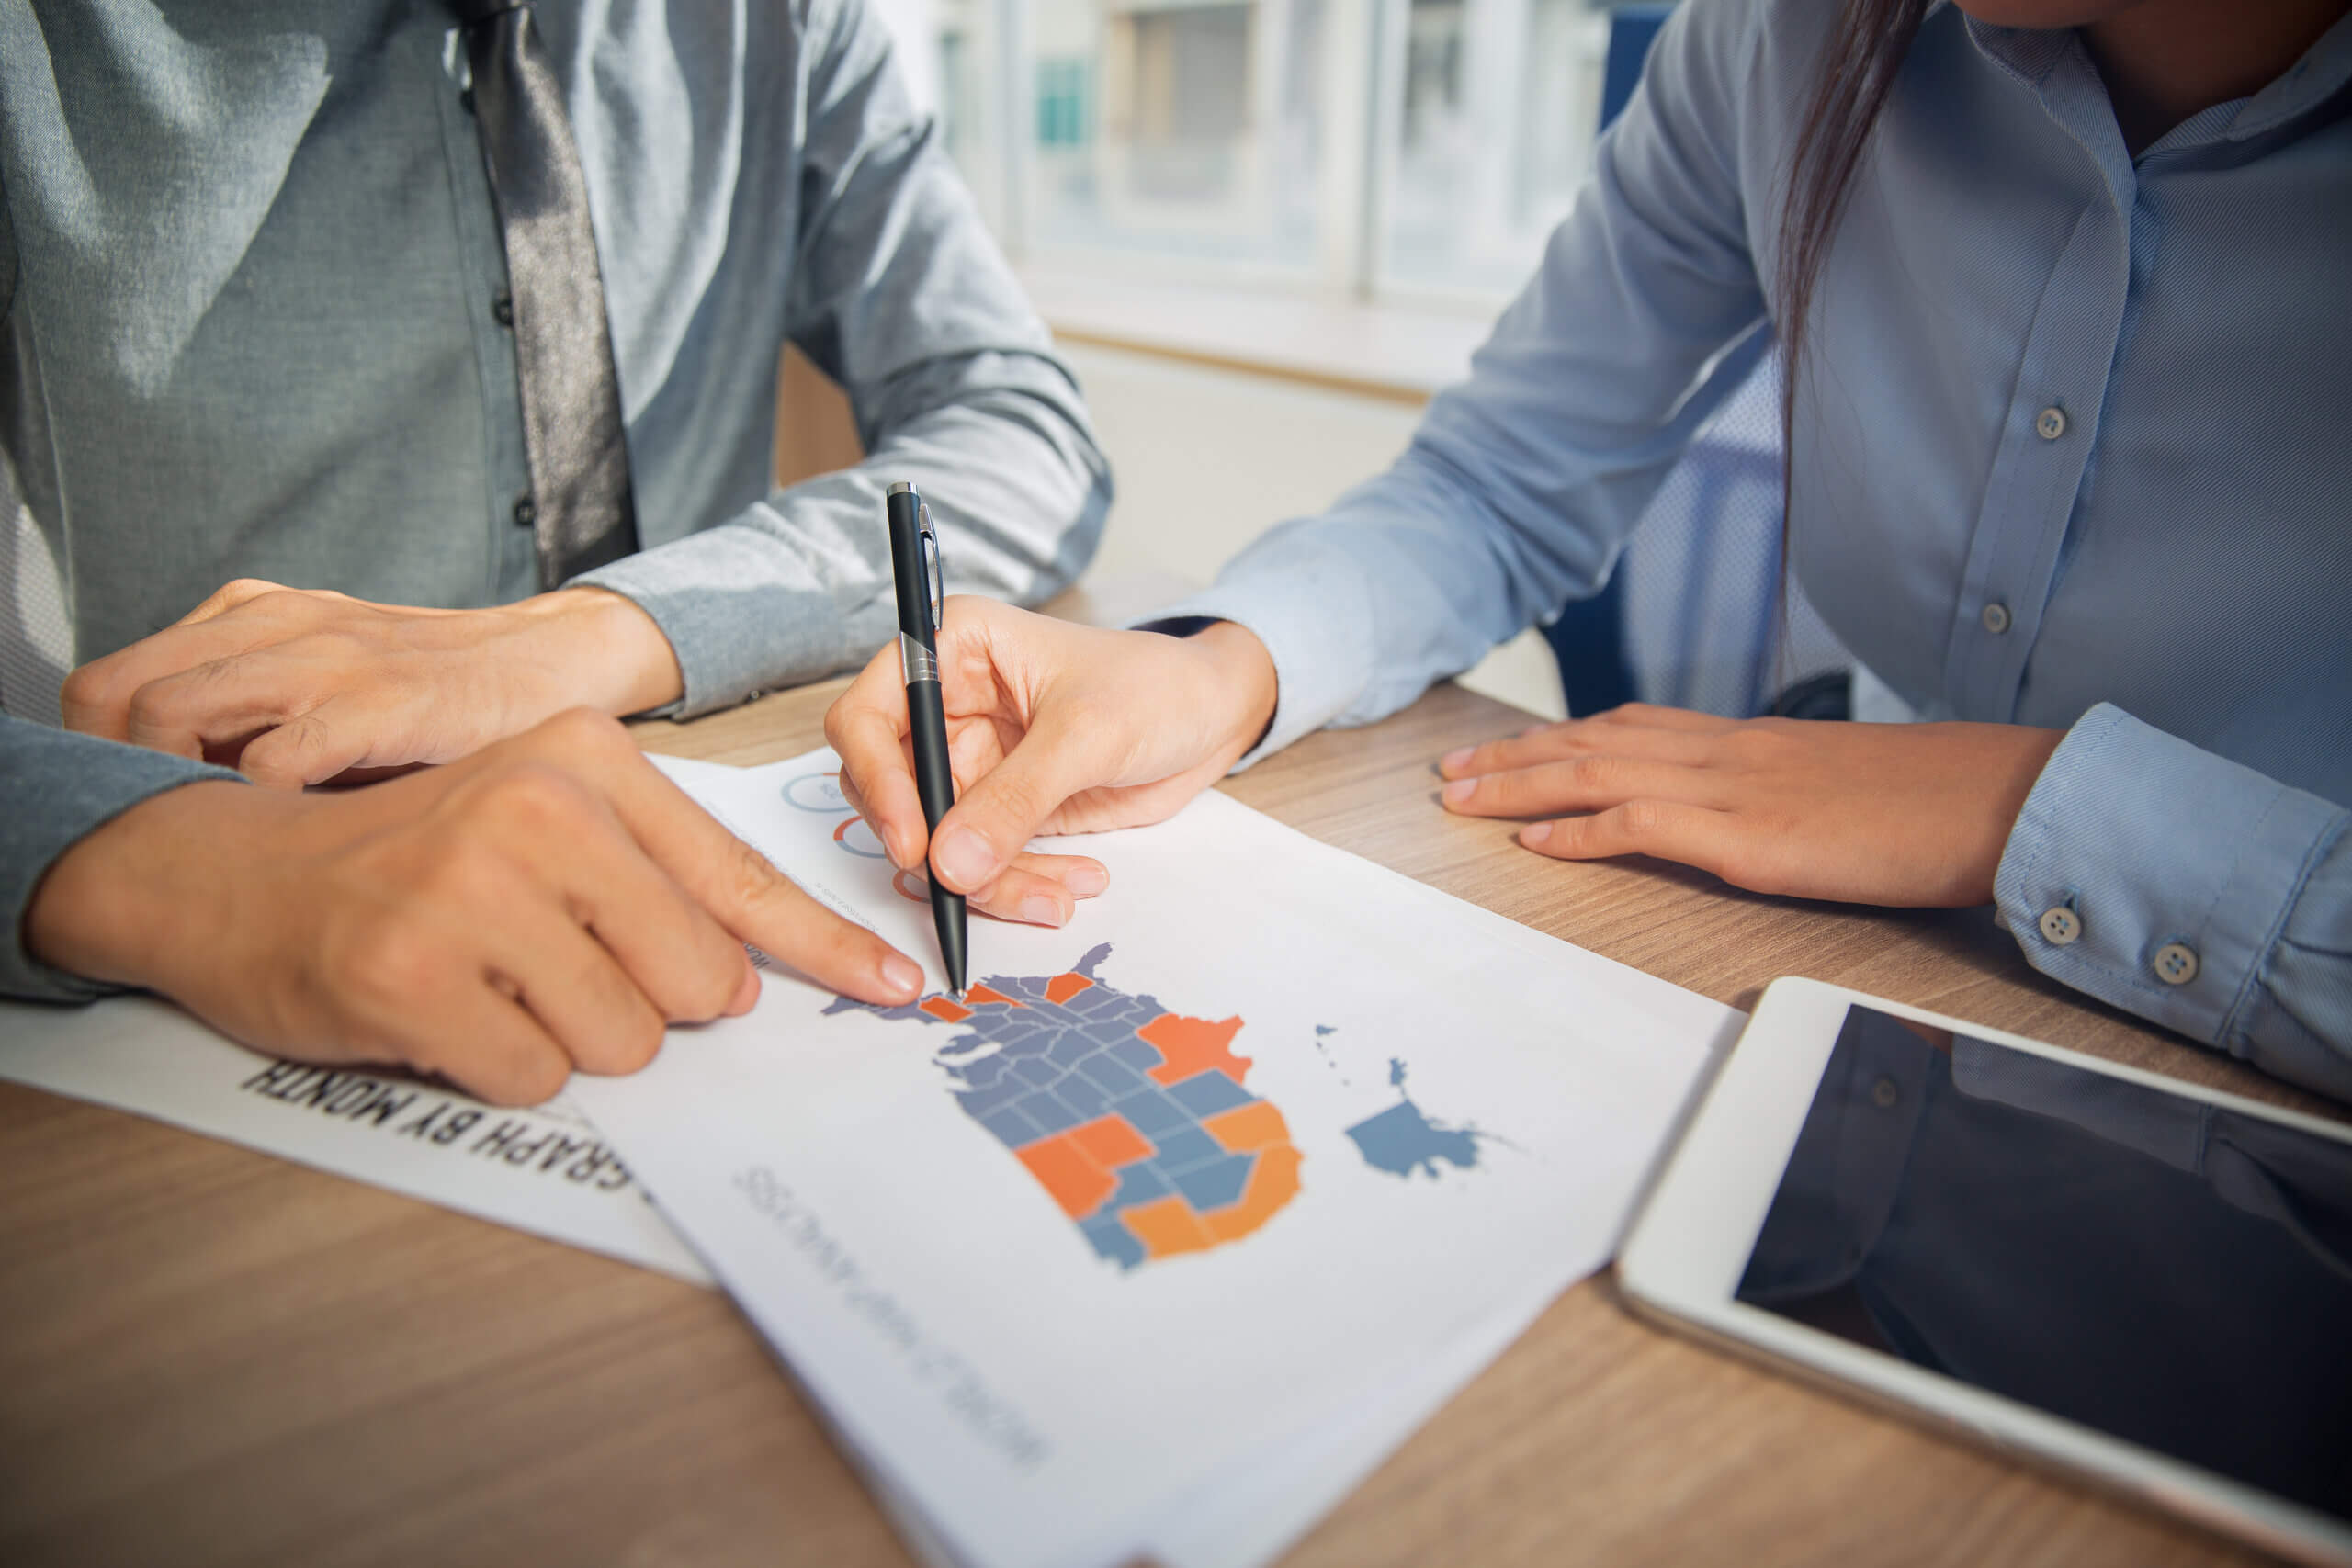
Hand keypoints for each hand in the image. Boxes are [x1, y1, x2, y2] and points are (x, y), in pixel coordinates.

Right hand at [24, 709, 922, 1104]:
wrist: (228, 870)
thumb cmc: (411, 854)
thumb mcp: (541, 819)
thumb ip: (653, 879)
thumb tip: (763, 976)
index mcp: (587, 760)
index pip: (739, 880)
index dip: (825, 948)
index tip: (896, 988)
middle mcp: (540, 810)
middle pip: (697, 981)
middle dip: (646, 1002)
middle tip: (557, 966)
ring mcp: (472, 890)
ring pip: (623, 1039)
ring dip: (566, 1036)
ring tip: (492, 979)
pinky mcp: (412, 974)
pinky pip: (533, 1076)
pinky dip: (499, 1066)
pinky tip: (444, 1009)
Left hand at [61, 579, 683, 786]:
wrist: (556, 660)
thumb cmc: (440, 693)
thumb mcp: (330, 677)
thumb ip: (256, 713)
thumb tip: (178, 798)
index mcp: (253, 615)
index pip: (111, 678)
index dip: (99, 751)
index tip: (139, 807)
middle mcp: (274, 623)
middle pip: (114, 691)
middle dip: (113, 771)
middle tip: (160, 828)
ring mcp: (325, 656)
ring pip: (170, 712)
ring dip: (170, 786)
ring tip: (213, 836)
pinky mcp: (381, 701)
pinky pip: (273, 759)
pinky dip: (258, 806)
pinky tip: (291, 837)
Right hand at [826, 597, 1277, 920]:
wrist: (1212, 719)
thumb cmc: (1155, 689)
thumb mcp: (1086, 735)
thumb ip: (1015, 798)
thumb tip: (949, 864)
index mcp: (951, 651)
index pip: (866, 717)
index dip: (877, 781)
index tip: (912, 841)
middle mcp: (946, 708)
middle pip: (889, 793)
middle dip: (931, 847)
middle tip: (972, 884)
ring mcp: (970, 764)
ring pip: (935, 843)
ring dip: (987, 882)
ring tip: (1057, 895)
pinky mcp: (999, 811)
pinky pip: (980, 865)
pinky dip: (1018, 886)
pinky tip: (1074, 884)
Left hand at [1435, 703, 2064, 906]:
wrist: (1997, 799)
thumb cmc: (1934, 804)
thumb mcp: (1842, 791)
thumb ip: (1787, 798)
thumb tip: (1761, 820)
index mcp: (1750, 742)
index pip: (1634, 728)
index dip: (1562, 739)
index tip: (1509, 751)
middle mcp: (1728, 753)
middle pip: (1594, 743)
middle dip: (1514, 758)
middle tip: (1450, 772)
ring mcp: (1734, 790)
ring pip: (1598, 773)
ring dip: (1519, 787)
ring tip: (1461, 800)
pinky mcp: (1749, 836)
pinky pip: (1642, 824)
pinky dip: (1579, 832)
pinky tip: (1534, 843)